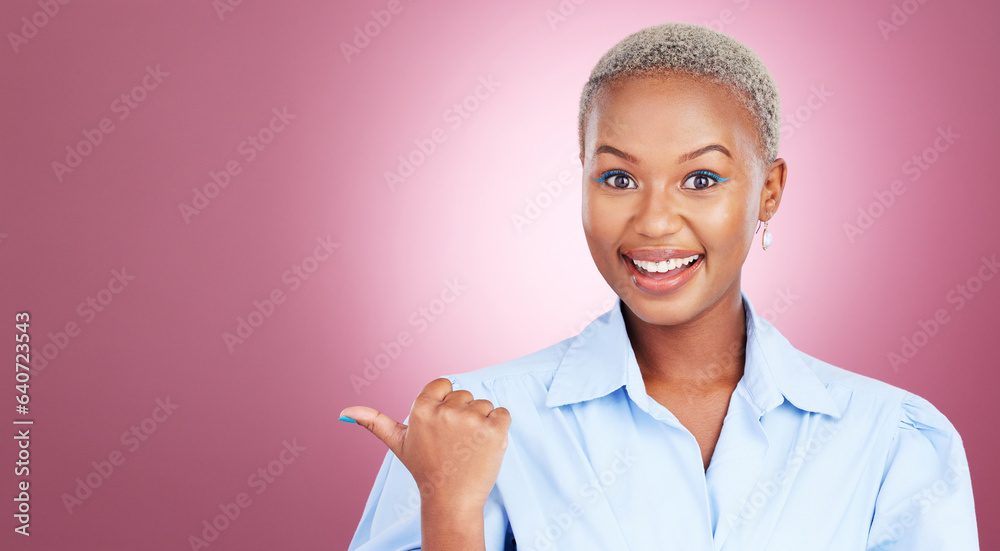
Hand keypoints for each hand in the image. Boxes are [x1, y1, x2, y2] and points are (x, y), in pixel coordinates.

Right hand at [341, 378, 510, 511]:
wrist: (451, 499)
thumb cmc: (425, 470)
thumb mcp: (398, 444)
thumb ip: (374, 422)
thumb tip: (344, 412)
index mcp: (421, 409)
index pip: (443, 384)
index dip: (445, 403)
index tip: (442, 427)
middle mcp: (445, 411)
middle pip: (464, 395)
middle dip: (463, 415)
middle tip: (454, 442)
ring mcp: (471, 420)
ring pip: (484, 405)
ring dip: (481, 423)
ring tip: (467, 447)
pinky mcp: (494, 430)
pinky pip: (502, 414)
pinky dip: (498, 428)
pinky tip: (484, 446)